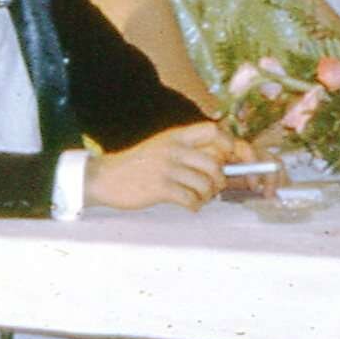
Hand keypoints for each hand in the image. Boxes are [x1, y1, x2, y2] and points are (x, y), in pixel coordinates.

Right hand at [84, 121, 226, 212]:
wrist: (105, 177)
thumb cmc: (138, 164)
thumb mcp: (163, 147)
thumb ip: (188, 150)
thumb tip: (222, 160)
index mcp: (176, 135)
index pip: (214, 131)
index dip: (231, 145)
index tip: (234, 160)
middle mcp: (174, 148)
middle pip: (216, 163)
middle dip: (220, 181)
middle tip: (213, 188)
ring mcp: (167, 168)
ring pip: (206, 184)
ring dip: (207, 196)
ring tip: (198, 198)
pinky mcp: (160, 188)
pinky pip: (192, 200)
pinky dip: (195, 206)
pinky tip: (188, 206)